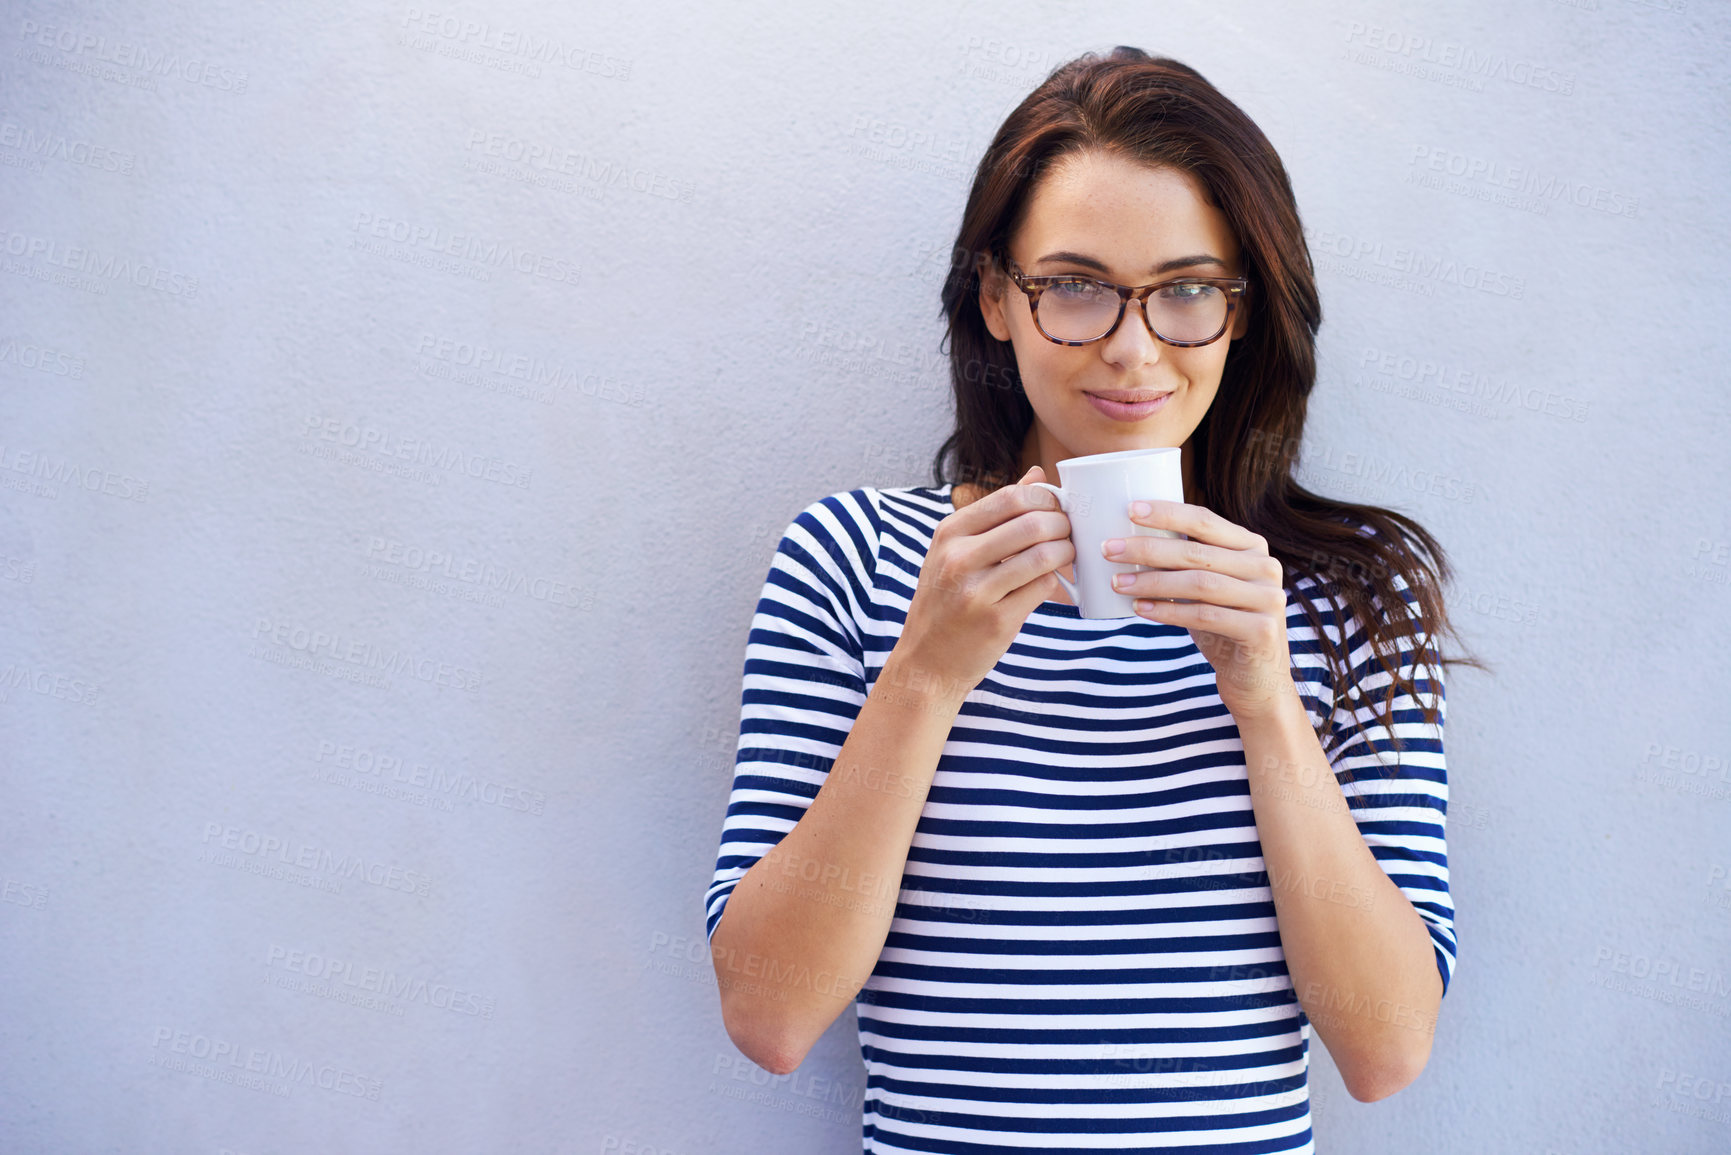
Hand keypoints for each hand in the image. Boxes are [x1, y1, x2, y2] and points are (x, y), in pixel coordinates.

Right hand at [893, 466, 1075, 698]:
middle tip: (1069, 533)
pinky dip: (1057, 583)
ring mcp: (976, 592)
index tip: (1056, 509)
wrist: (926, 661)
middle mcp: (958, 558)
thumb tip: (1039, 476)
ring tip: (1066, 556)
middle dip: (1063, 524)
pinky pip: (1043, 589)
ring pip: (1043, 556)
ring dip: (1066, 552)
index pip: (1011, 497)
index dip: (1045, 499)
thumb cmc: (946, 600)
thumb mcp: (956, 551)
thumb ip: (996, 513)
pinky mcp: (996, 621)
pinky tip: (1054, 583)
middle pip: (1032, 523)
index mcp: (950, 533)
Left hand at [1104, 499, 1297, 720]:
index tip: (1129, 510)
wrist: (1256, 679)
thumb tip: (1129, 540)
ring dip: (1152, 582)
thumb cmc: (1222, 626)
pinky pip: (1205, 615)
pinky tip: (1140, 608)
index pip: (1205, 520)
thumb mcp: (1206, 588)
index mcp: (1251, 546)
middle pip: (1196, 552)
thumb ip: (1186, 563)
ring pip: (1199, 583)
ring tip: (1117, 582)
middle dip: (1147, 548)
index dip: (1167, 513)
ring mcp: (1267, 598)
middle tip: (1109, 549)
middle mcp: (1264, 567)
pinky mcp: (1262, 630)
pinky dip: (1168, 611)